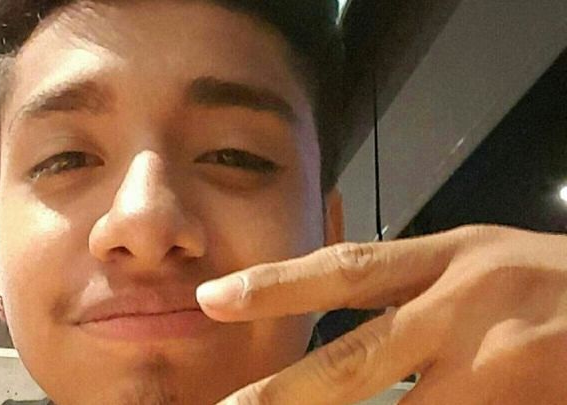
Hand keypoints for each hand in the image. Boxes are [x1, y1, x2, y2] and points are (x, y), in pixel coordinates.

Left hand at [196, 225, 566, 403]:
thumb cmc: (543, 279)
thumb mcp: (474, 259)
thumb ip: (408, 281)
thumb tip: (330, 304)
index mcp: (448, 257)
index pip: (347, 270)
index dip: (276, 286)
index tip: (213, 299)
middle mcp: (465, 307)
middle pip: (357, 359)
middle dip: (286, 393)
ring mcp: (496, 363)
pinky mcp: (519, 401)